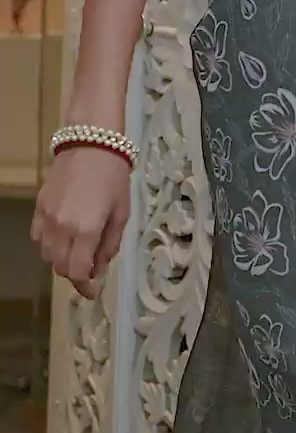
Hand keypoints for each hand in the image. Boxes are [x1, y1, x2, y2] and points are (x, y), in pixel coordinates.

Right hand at [31, 148, 131, 299]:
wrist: (91, 142)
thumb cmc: (114, 176)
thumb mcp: (121, 213)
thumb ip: (110, 245)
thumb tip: (99, 269)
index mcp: (86, 230)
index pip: (78, 272)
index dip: (85, 286)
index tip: (93, 290)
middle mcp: (62, 227)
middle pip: (60, 268)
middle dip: (76, 273)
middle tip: (90, 268)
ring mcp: (47, 217)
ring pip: (46, 255)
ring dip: (62, 259)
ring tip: (78, 249)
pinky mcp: (38, 207)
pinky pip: (38, 237)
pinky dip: (49, 243)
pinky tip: (63, 235)